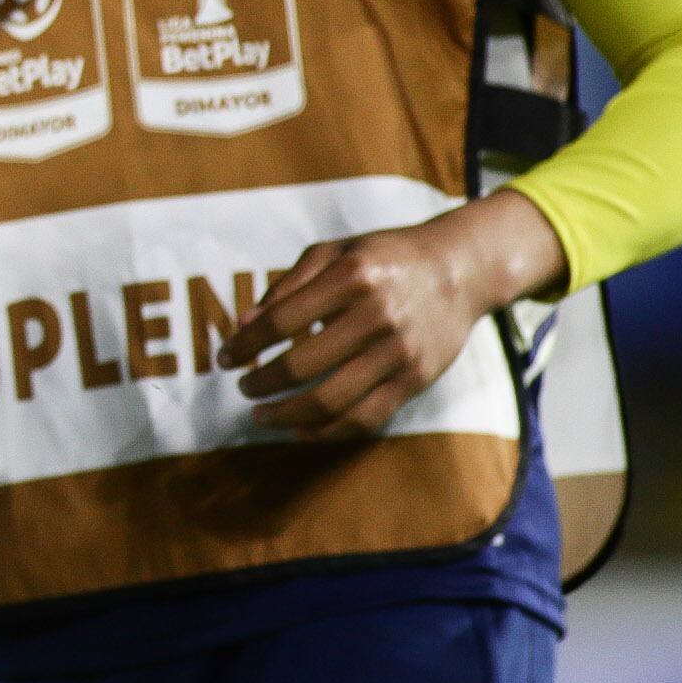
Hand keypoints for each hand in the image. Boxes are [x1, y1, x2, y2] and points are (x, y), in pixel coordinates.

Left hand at [219, 192, 568, 437]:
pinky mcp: (416, 379)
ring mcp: (399, 352)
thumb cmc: (383, 258)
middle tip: (242, 387)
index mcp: (349, 277)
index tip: (222, 358)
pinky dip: (328, 430)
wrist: (459, 270)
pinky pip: (366, 417)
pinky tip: (300, 429)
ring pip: (332, 400)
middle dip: (260, 383)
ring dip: (286, 415)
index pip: (280, 321)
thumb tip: (243, 325)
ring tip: (260, 415)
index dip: (244, 345)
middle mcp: (376, 316)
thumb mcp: (333, 252)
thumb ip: (286, 286)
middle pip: (301, 365)